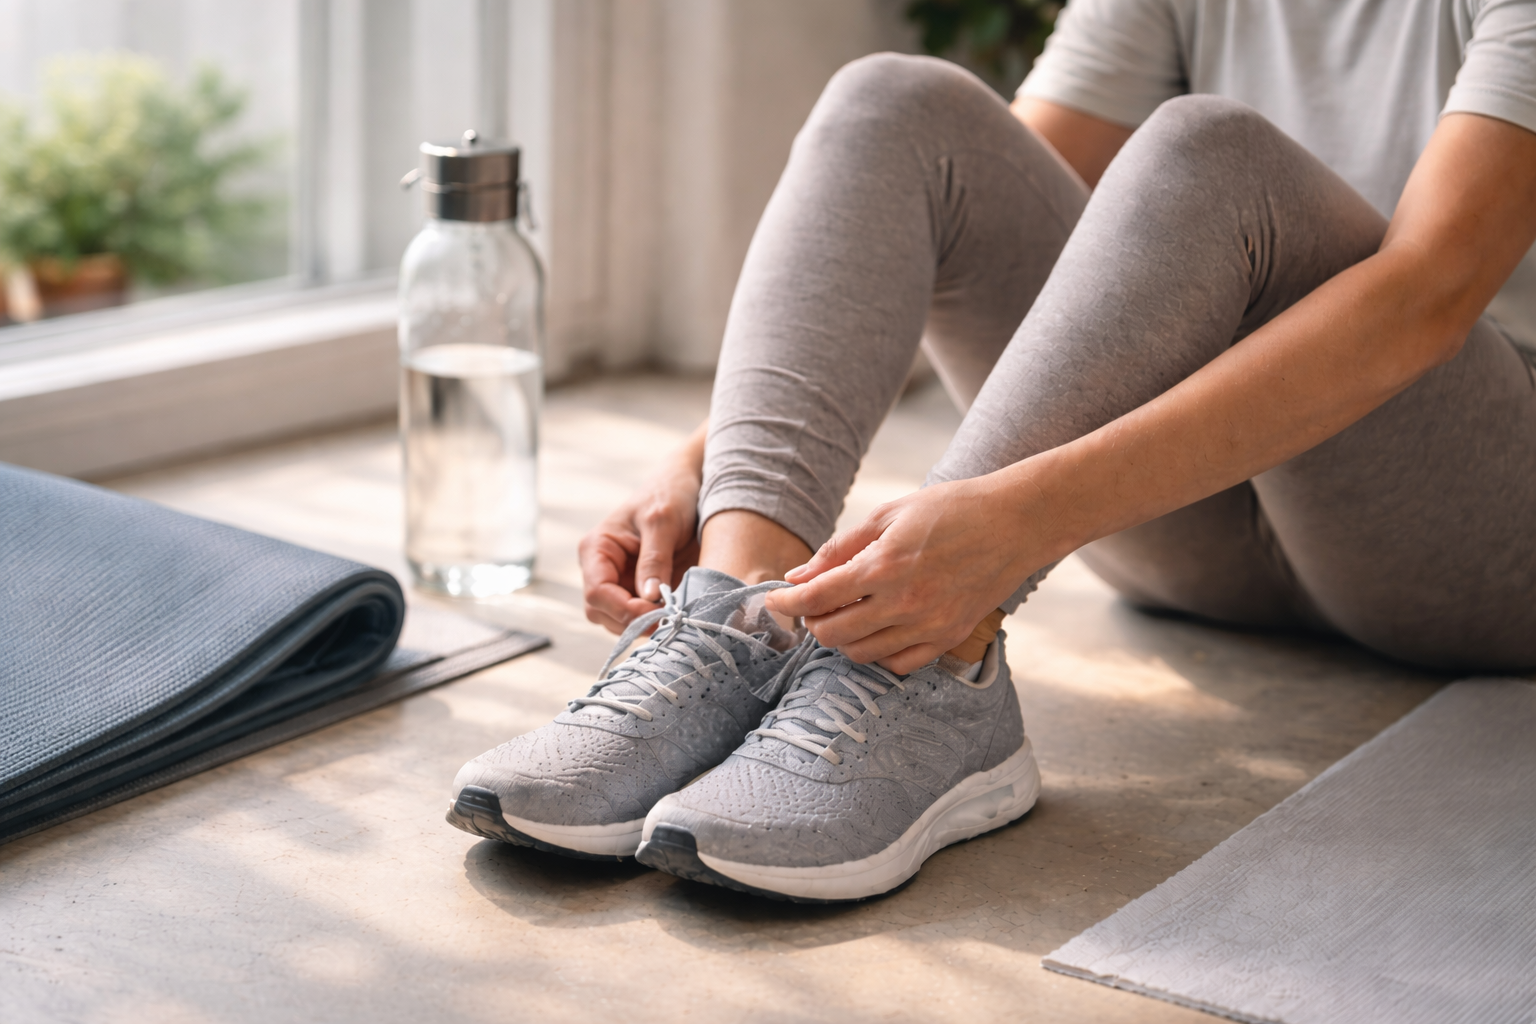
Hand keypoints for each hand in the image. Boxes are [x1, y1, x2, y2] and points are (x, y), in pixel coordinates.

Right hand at [578, 423, 706, 632]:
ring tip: (674, 615)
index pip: (596, 593)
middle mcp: (603, 569)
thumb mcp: (662, 521)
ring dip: (644, 625)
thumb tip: (648, 598)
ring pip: (619, 622)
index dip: (623, 610)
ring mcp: (621, 582)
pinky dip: (655, 621)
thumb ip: (654, 560)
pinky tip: (676, 613)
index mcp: (597, 549)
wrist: (688, 486)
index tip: (657, 612)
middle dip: (633, 621)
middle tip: (668, 619)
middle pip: (603, 613)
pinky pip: (640, 617)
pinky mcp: (641, 591)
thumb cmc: (669, 494)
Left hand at [764, 474, 1047, 672]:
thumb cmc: (952, 509)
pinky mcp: (948, 638)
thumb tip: (799, 576)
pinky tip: (876, 631)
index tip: (776, 598)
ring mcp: (928, 626)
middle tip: (811, 606)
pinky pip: (899, 664)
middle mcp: (904, 603)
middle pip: (833, 633)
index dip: (788, 602)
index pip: (817, 598)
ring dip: (842, 638)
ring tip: (842, 615)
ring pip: (862, 654)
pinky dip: (878, 653)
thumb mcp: (889, 515)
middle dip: (812, 622)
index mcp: (884, 566)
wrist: (1016, 523)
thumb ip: (840, 548)